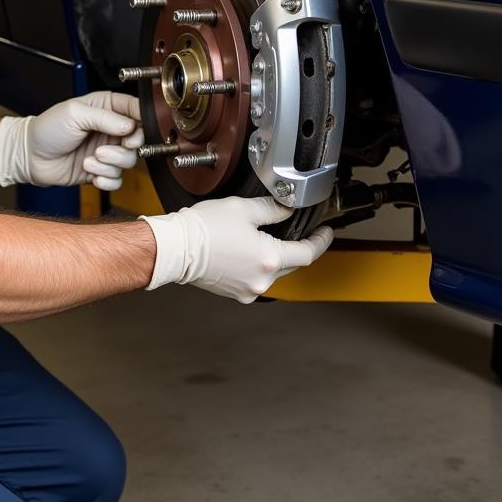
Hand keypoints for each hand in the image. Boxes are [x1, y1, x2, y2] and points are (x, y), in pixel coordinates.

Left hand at [0, 92, 143, 190]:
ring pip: (129, 161)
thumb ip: (105, 117)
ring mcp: (107, 150)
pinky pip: (117, 180)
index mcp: (106, 107)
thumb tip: (130, 126)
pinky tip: (91, 174)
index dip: (141, 122)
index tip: (132, 133)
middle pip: (138, 139)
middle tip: (104, 150)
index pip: (136, 110)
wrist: (30, 156)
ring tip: (90, 160)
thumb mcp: (74, 114)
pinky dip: (106, 179)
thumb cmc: (47, 129)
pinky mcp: (100, 171)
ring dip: (110, 164)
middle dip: (124, 148)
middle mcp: (109, 128)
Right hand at [142, 196, 333, 302]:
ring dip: (275, 257)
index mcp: (269, 258)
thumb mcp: (243, 208)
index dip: (320, 240)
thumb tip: (288, 208)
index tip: (325, 231)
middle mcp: (263, 279)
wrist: (176, 248)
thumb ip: (272, 208)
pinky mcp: (237, 293)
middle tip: (297, 229)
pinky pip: (257, 279)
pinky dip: (258, 266)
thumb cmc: (204, 228)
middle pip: (292, 263)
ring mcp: (249, 289)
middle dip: (297, 247)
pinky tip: (247, 251)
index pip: (308, 252)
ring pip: (274, 272)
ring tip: (263, 237)